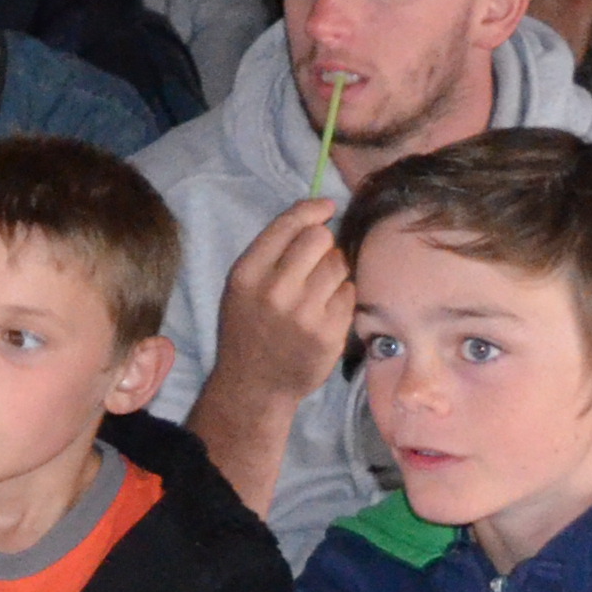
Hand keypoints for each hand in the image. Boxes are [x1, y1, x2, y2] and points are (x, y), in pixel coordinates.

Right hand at [207, 195, 361, 413]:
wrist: (254, 384)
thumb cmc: (248, 327)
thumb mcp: (241, 286)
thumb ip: (271, 252)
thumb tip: (316, 214)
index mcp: (247, 274)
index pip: (288, 225)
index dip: (312, 210)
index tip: (326, 207)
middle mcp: (275, 290)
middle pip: (320, 239)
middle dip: (323, 243)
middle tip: (316, 259)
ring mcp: (305, 313)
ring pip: (339, 265)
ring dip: (334, 271)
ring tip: (319, 289)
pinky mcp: (329, 332)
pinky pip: (349, 294)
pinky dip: (342, 297)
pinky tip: (326, 311)